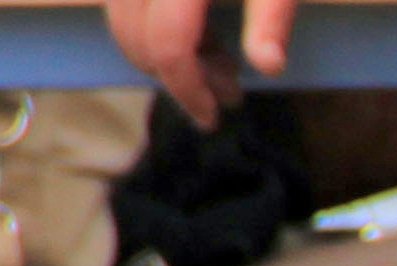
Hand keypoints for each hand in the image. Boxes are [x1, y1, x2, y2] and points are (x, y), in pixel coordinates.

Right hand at [104, 0, 299, 127]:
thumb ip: (272, 18)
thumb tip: (269, 67)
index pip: (167, 46)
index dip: (189, 91)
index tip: (213, 120)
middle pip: (136, 37)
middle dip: (178, 76)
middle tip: (229, 87)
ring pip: (122, 20)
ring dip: (165, 54)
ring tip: (218, 55)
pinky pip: (125, 3)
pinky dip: (155, 27)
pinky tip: (201, 32)